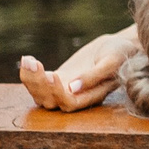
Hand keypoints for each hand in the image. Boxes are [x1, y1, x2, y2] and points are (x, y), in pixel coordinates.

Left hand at [18, 28, 137, 112]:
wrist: (118, 45)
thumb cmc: (121, 53)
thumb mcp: (112, 61)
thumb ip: (94, 76)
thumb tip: (72, 88)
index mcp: (92, 96)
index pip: (69, 103)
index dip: (58, 92)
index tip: (54, 74)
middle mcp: (76, 97)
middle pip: (50, 101)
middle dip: (39, 84)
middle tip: (34, 63)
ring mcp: (64, 89)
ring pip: (40, 94)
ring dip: (30, 79)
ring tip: (28, 60)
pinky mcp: (57, 79)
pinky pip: (37, 82)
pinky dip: (29, 73)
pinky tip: (27, 59)